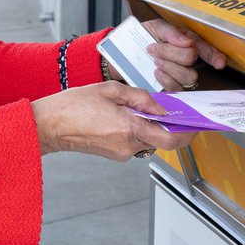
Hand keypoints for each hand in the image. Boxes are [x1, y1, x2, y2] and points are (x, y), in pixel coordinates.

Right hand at [32, 82, 197, 159]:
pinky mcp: (114, 154)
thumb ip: (140, 97)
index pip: (170, 139)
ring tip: (140, 108)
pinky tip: (126, 116)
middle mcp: (128, 145)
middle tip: (169, 110)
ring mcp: (121, 152)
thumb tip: (161, 106)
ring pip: (148, 140)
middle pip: (161, 139)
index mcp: (129, 128)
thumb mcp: (111, 90)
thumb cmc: (73, 106)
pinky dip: (138, 129)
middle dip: (168, 125)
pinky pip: (135, 141)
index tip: (194, 124)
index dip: (187, 133)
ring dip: (151, 126)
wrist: (50, 125)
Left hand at [103, 18, 225, 90]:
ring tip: (155, 60)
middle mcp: (186, 59)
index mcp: (186, 42)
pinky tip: (156, 71)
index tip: (219, 63)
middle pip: (191, 60)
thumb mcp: (155, 26)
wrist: (124, 51)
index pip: (207, 50)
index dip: (215, 56)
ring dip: (169, 66)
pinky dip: (166, 78)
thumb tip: (186, 41)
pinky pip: (176, 88)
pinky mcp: (169, 87)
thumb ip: (171, 32)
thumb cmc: (142, 37)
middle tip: (155, 48)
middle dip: (172, 53)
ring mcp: (178, 74)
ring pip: (188, 76)